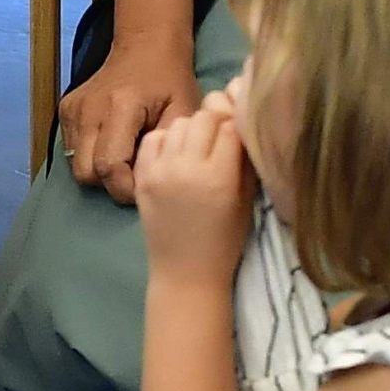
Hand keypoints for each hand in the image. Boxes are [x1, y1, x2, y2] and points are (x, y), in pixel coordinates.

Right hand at [57, 38, 200, 204]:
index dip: (126, 188)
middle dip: (110, 183)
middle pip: (87, 173)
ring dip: (99, 171)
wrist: (145, 45)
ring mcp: (73, 109)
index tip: (145, 189)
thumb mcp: (183, 111)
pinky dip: (90, 155)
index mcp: (121, 107)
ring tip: (124, 157)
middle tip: (134, 175)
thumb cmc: (170, 80)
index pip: (110, 166)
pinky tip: (111, 143)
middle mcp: (90, 109)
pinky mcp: (65, 110)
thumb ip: (169, 149)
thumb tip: (153, 182)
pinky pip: (72, 150)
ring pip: (76, 165)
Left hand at [132, 93, 254, 280]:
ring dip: (193, 129)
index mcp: (218, 177)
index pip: (231, 126)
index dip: (239, 126)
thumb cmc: (225, 241)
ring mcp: (160, 171)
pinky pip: (154, 138)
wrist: (185, 272)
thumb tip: (244, 122)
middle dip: (217, 123)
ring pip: (179, 123)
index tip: (242, 136)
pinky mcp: (142, 177)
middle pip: (204, 118)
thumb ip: (246, 161)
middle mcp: (186, 168)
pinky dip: (167, 139)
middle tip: (221, 140)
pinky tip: (176, 154)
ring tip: (199, 148)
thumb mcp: (247, 201)